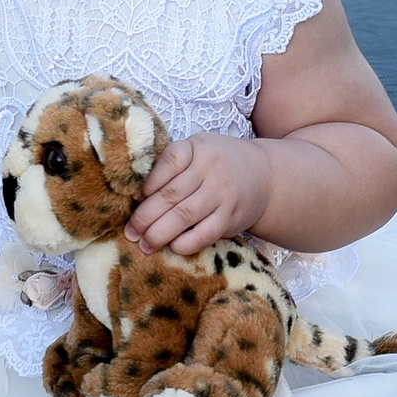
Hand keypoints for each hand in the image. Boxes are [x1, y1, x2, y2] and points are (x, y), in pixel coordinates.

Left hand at [127, 133, 272, 256]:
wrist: (266, 176)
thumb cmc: (220, 164)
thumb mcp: (198, 151)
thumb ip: (172, 166)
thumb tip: (139, 198)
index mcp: (196, 148)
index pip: (167, 164)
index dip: (147, 184)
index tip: (134, 200)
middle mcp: (210, 168)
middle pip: (170, 195)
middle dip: (145, 217)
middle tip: (131, 232)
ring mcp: (222, 193)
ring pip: (184, 216)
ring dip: (159, 234)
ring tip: (144, 244)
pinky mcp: (231, 217)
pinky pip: (204, 233)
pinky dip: (186, 243)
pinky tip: (173, 247)